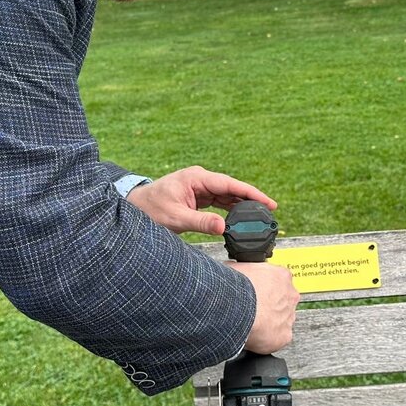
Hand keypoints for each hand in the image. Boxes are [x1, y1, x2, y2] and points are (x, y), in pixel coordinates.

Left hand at [126, 165, 275, 235]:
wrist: (134, 208)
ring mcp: (199, 187)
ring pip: (227, 195)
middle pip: (232, 188)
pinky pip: (220, 201)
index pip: (229, 184)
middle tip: (270, 212)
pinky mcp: (198, 197)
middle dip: (251, 199)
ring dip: (242, 205)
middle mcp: (200, 180)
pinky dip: (231, 209)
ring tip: (260, 217)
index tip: (268, 202)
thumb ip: (200, 222)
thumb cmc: (150, 210)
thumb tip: (223, 227)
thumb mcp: (176, 218)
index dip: (251, 193)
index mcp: (196, 178)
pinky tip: (242, 218)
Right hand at [229, 262, 298, 353]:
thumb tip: (233, 270)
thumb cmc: (235, 288)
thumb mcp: (236, 268)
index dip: (265, 287)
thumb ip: (242, 270)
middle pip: (283, 301)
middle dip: (270, 306)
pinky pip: (278, 338)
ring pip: (282, 320)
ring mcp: (288, 316)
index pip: (278, 281)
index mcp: (281, 275)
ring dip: (269, 323)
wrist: (233, 309)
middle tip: (253, 309)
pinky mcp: (284, 336)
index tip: (256, 292)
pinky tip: (255, 336)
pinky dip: (267, 339)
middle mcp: (289, 296)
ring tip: (251, 324)